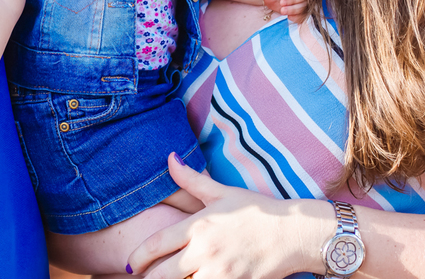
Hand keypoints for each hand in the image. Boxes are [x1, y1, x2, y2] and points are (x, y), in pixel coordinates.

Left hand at [126, 154, 333, 277]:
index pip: (156, 244)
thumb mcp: (223, 192)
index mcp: (199, 226)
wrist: (294, 233)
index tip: (130, 263)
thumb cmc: (258, 210)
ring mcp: (220, 273)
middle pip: (162, 275)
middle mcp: (205, 252)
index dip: (138, 257)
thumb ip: (191, 180)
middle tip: (144, 276)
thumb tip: (170, 158)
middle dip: (149, 278)